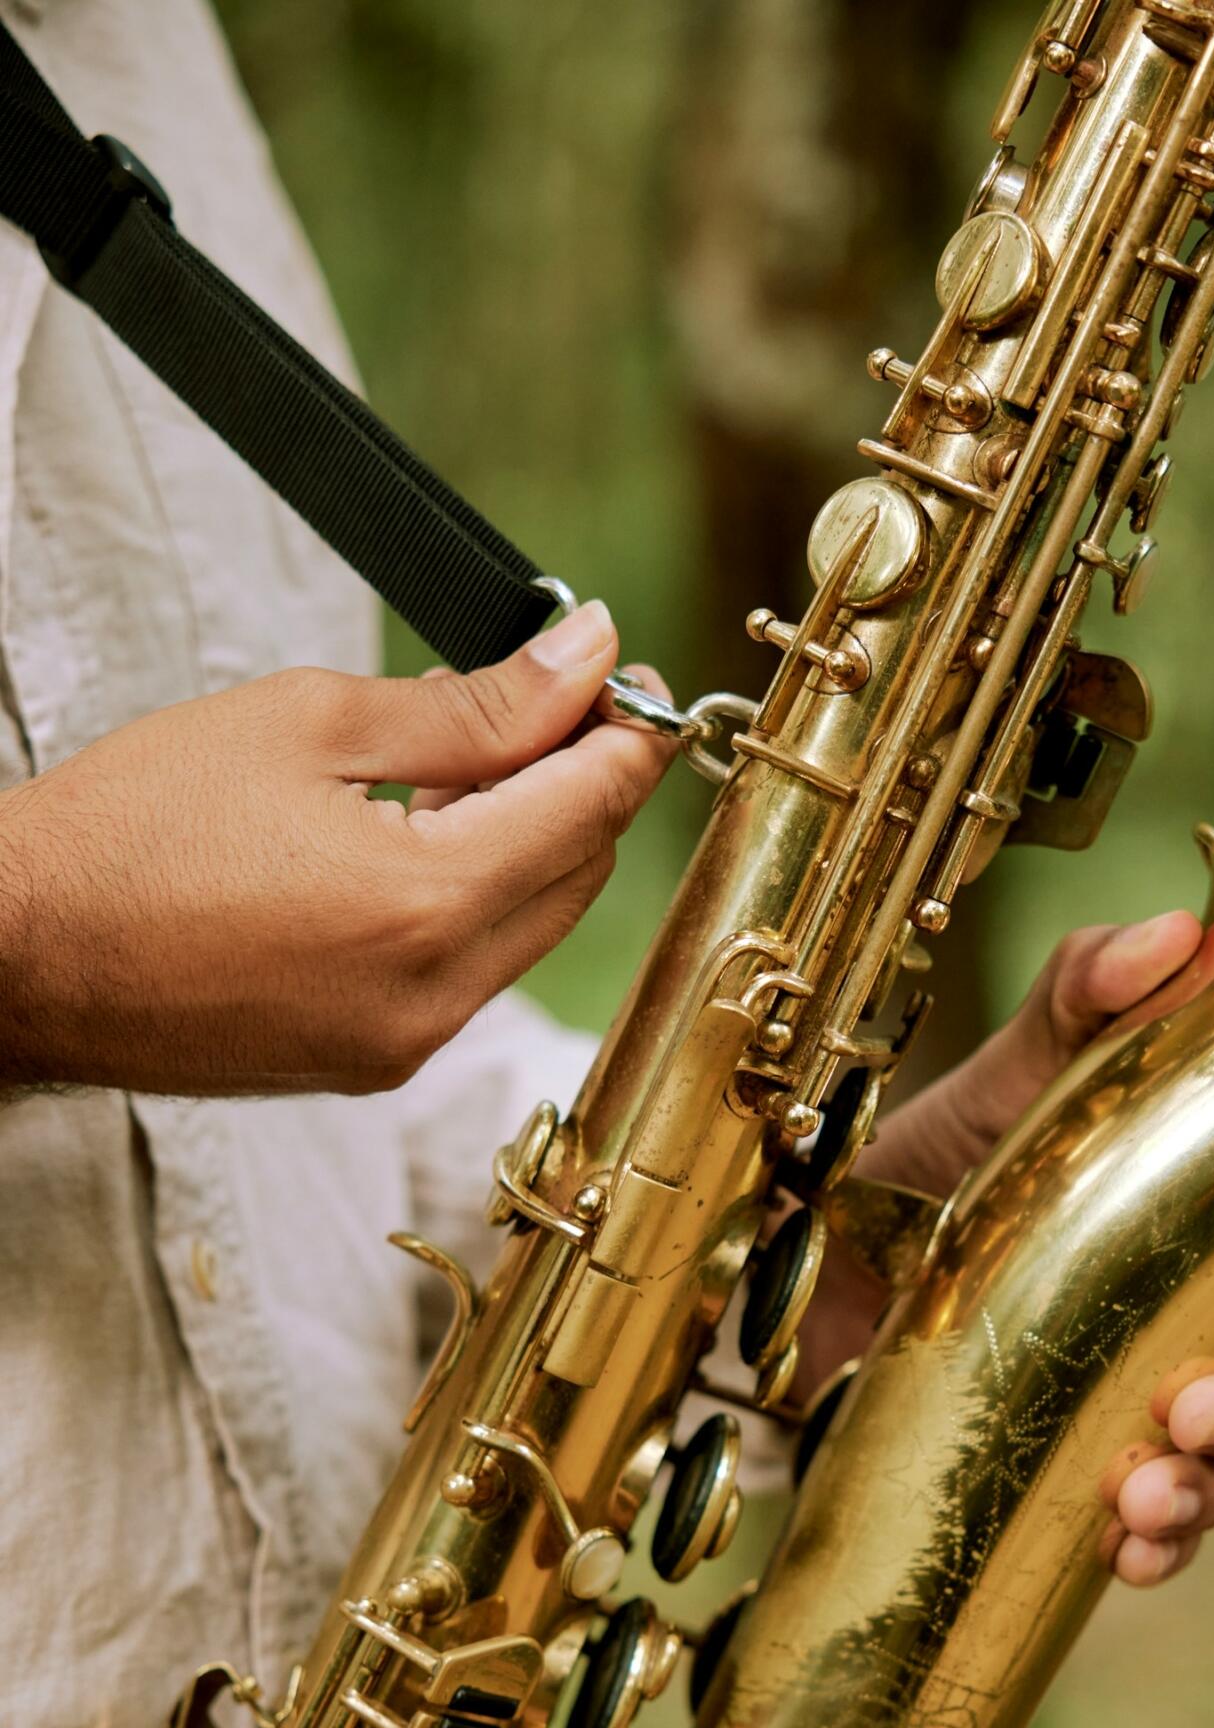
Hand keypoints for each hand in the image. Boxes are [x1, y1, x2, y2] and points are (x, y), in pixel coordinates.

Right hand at [0, 599, 671, 1097]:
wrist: (19, 952)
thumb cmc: (130, 830)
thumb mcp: (308, 724)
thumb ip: (473, 705)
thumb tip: (584, 658)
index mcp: (424, 905)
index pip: (589, 810)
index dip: (626, 733)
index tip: (634, 679)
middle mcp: (433, 997)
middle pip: (577, 877)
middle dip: (585, 785)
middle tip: (562, 703)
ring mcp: (405, 1045)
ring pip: (529, 931)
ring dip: (530, 844)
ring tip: (471, 762)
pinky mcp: (371, 1065)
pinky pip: (468, 974)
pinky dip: (471, 902)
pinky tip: (421, 840)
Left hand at [806, 913, 1213, 1585]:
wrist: (794, 1276)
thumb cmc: (915, 1174)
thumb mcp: (994, 1082)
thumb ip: (1079, 1000)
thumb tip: (1175, 932)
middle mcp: (1198, 1326)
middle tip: (1203, 1410)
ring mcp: (1135, 1408)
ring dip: (1210, 1491)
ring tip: (1147, 1494)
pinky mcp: (1065, 1476)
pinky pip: (1144, 1536)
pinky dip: (1154, 1552)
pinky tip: (1126, 1555)